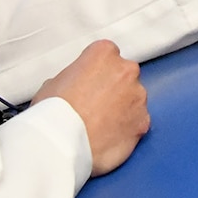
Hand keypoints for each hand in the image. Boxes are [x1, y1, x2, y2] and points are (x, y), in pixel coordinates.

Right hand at [34, 39, 149, 174]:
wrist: (62, 143)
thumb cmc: (53, 111)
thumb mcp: (53, 82)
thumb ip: (75, 78)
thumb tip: (76, 87)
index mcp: (103, 53)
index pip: (107, 55)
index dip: (97, 72)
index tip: (89, 84)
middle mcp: (126, 70)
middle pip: (124, 76)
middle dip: (113, 89)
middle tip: (94, 106)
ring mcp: (138, 96)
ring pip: (134, 99)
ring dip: (122, 109)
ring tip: (100, 125)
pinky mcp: (144, 121)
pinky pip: (138, 122)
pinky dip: (127, 129)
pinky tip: (109, 137)